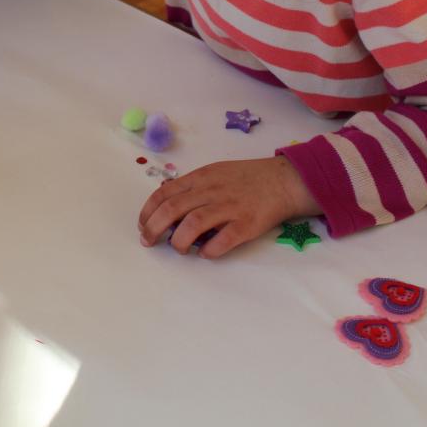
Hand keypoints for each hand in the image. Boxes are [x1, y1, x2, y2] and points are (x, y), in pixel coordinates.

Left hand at [137, 156, 319, 258]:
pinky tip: (204, 253)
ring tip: (178, 248)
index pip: (164, 193)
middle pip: (173, 209)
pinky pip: (222, 240)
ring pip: (193, 224)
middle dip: (154, 228)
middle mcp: (211, 191)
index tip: (142, 225)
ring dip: (178, 241)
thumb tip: (167, 206)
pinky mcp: (247, 224)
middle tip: (148, 242)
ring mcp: (229, 207)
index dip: (148, 211)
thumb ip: (192, 186)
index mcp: (201, 177)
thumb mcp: (215, 172)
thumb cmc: (246, 178)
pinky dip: (209, 250)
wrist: (284, 181)